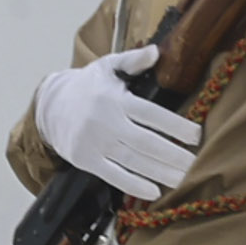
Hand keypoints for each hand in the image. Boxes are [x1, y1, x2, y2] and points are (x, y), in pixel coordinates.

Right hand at [34, 44, 202, 200]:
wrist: (49, 106)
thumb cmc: (86, 87)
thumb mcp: (107, 67)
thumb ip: (132, 61)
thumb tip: (156, 52)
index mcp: (115, 99)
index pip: (151, 114)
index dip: (175, 126)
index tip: (196, 136)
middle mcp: (105, 122)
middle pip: (145, 142)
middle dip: (172, 155)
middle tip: (195, 164)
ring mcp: (94, 143)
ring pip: (132, 161)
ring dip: (159, 173)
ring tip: (182, 179)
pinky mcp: (84, 159)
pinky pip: (112, 175)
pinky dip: (133, 185)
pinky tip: (153, 192)